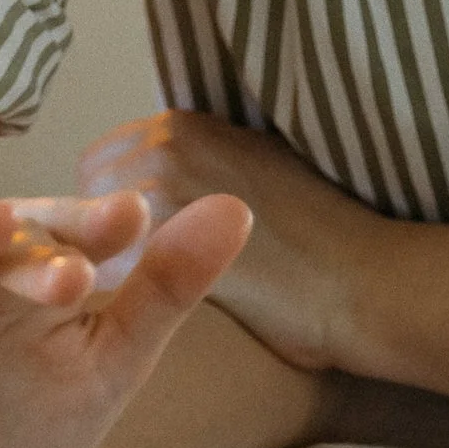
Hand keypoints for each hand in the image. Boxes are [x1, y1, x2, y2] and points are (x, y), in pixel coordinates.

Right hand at [0, 138, 255, 447]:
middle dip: (40, 251)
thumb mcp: (96, 372)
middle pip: (5, 247)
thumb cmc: (7, 428)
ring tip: (1, 223)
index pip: (69, 241)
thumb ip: (160, 294)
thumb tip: (238, 207)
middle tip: (80, 269)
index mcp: (29, 279)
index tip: (137, 217)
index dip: (96, 229)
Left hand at [79, 110, 382, 373]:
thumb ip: (202, 165)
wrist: (362, 281)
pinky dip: (106, 298)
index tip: (127, 245)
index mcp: (182, 124)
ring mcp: (161, 189)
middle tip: (124, 275)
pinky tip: (131, 323)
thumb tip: (163, 184)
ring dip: (95, 264)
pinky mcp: (160, 243)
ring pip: (87, 232)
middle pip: (86, 194)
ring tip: (125, 301)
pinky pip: (101, 272)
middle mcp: (165, 144)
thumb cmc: (319, 237)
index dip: (109, 209)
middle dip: (95, 234)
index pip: (103, 163)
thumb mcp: (255, 166)